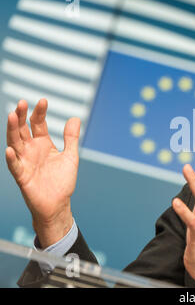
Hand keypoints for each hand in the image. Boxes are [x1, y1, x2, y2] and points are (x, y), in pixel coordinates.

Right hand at [5, 99, 79, 247]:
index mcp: (43, 144)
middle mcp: (31, 150)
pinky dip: (11, 158)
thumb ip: (71, 138)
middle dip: (21, 116)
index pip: (38, 124)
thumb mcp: (70, 156)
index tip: (42, 100)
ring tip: (12, 116)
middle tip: (21, 102)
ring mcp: (25, 162)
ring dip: (12, 131)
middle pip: (23, 130)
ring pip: (15, 143)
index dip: (39, 112)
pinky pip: (14, 166)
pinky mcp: (22, 176)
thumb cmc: (63, 181)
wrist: (59, 204)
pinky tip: (9, 149)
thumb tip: (75, 118)